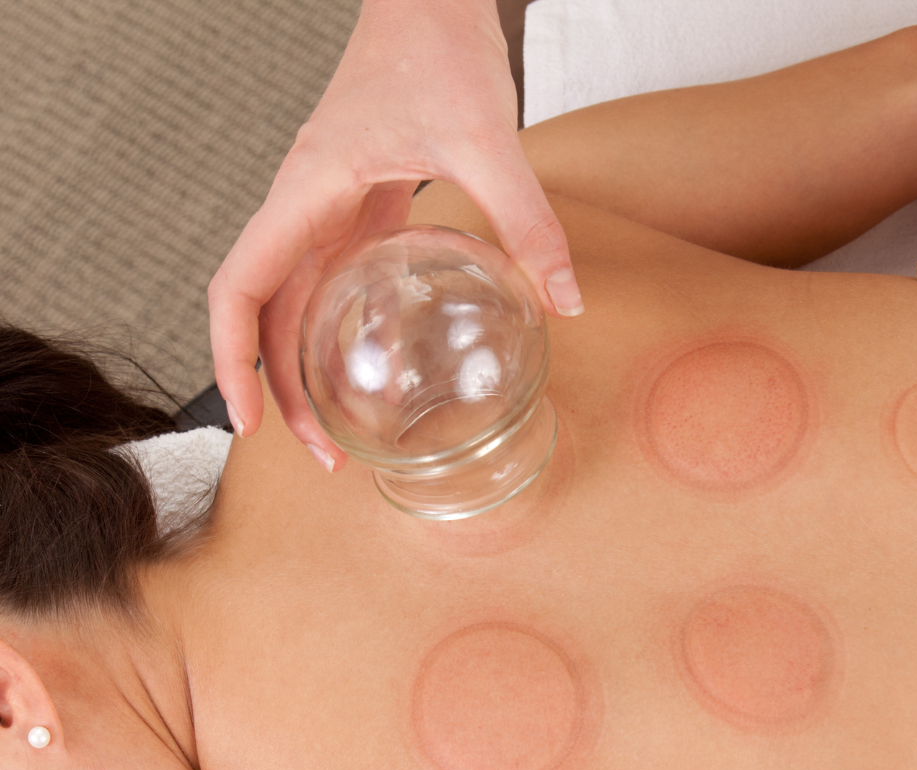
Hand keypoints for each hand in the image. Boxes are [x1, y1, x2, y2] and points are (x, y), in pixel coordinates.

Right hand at [207, 0, 582, 470]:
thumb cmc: (433, 44)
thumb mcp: (487, 138)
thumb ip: (526, 220)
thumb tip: (565, 302)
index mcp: (305, 191)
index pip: (239, 289)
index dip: (232, 361)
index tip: (249, 423)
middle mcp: (303, 208)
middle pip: (266, 319)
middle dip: (281, 394)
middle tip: (328, 458)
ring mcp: (326, 211)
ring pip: (294, 308)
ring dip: (307, 374)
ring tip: (343, 437)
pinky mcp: (358, 210)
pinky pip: (333, 285)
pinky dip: (341, 336)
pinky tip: (375, 372)